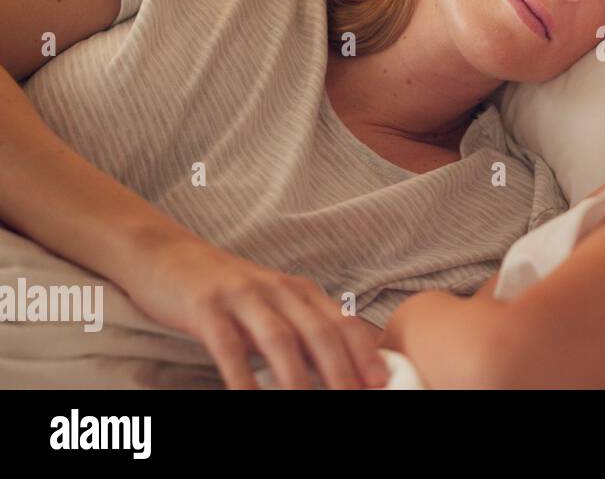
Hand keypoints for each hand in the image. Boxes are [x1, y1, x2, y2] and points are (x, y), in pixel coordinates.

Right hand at [124, 235, 389, 389]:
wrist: (167, 254)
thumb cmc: (227, 291)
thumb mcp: (272, 304)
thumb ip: (302, 330)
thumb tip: (340, 369)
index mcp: (301, 291)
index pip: (343, 322)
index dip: (365, 353)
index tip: (381, 382)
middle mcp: (278, 290)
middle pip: (320, 332)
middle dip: (341, 370)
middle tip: (354, 397)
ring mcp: (242, 297)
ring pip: (280, 339)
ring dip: (298, 378)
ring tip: (308, 406)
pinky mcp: (206, 307)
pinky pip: (227, 345)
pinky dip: (241, 375)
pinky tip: (248, 399)